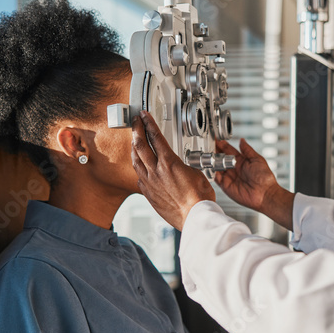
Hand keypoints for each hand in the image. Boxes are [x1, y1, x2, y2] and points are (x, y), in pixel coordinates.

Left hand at [130, 111, 214, 229]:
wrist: (194, 216)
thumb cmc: (199, 198)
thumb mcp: (195, 172)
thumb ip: (182, 165)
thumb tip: (179, 166)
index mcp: (169, 162)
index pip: (155, 136)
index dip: (148, 123)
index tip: (144, 116)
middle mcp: (156, 171)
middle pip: (140, 145)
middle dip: (136, 130)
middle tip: (135, 122)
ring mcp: (150, 183)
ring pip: (135, 160)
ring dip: (134, 148)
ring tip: (134, 141)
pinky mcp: (148, 194)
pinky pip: (139, 177)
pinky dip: (138, 167)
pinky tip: (140, 166)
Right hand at [213, 139, 294, 229]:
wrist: (265, 193)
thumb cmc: (264, 177)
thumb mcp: (257, 159)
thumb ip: (247, 150)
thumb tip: (242, 140)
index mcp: (242, 161)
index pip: (229, 151)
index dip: (222, 145)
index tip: (216, 139)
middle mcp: (235, 169)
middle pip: (221, 158)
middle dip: (215, 152)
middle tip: (209, 145)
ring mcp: (230, 177)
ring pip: (217, 168)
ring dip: (212, 162)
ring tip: (208, 155)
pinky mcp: (226, 186)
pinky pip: (217, 179)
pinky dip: (212, 173)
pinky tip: (210, 167)